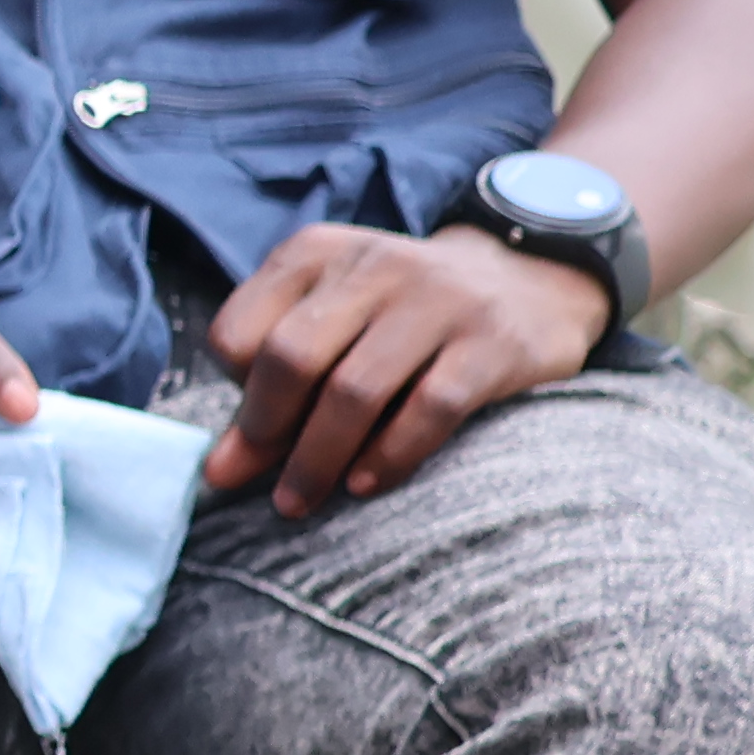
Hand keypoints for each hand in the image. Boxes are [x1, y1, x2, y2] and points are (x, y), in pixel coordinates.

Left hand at [198, 221, 604, 518]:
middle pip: (290, 358)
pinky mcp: (492, 341)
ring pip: (355, 390)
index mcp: (314, 254)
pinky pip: (429, 408)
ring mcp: (438, 300)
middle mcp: (373, 267)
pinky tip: (364, 484)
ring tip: (299, 500)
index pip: (238, 331)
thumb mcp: (337, 313)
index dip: (232, 392)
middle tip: (256, 483)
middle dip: (264, 432)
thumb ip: (276, 375)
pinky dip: (388, 455)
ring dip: (317, 458)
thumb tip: (221, 467)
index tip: (247, 433)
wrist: (532, 279)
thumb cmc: (405, 313)